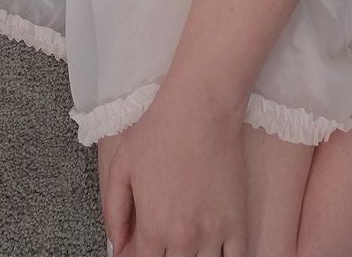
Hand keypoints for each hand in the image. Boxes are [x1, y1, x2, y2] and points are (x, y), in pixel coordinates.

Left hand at [104, 75, 248, 256]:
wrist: (200, 108)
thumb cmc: (158, 131)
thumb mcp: (121, 167)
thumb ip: (114, 211)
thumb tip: (116, 245)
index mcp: (153, 227)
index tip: (140, 247)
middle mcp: (184, 238)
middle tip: (161, 241)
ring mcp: (214, 234)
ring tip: (184, 244)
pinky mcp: (237, 224)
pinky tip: (212, 253)